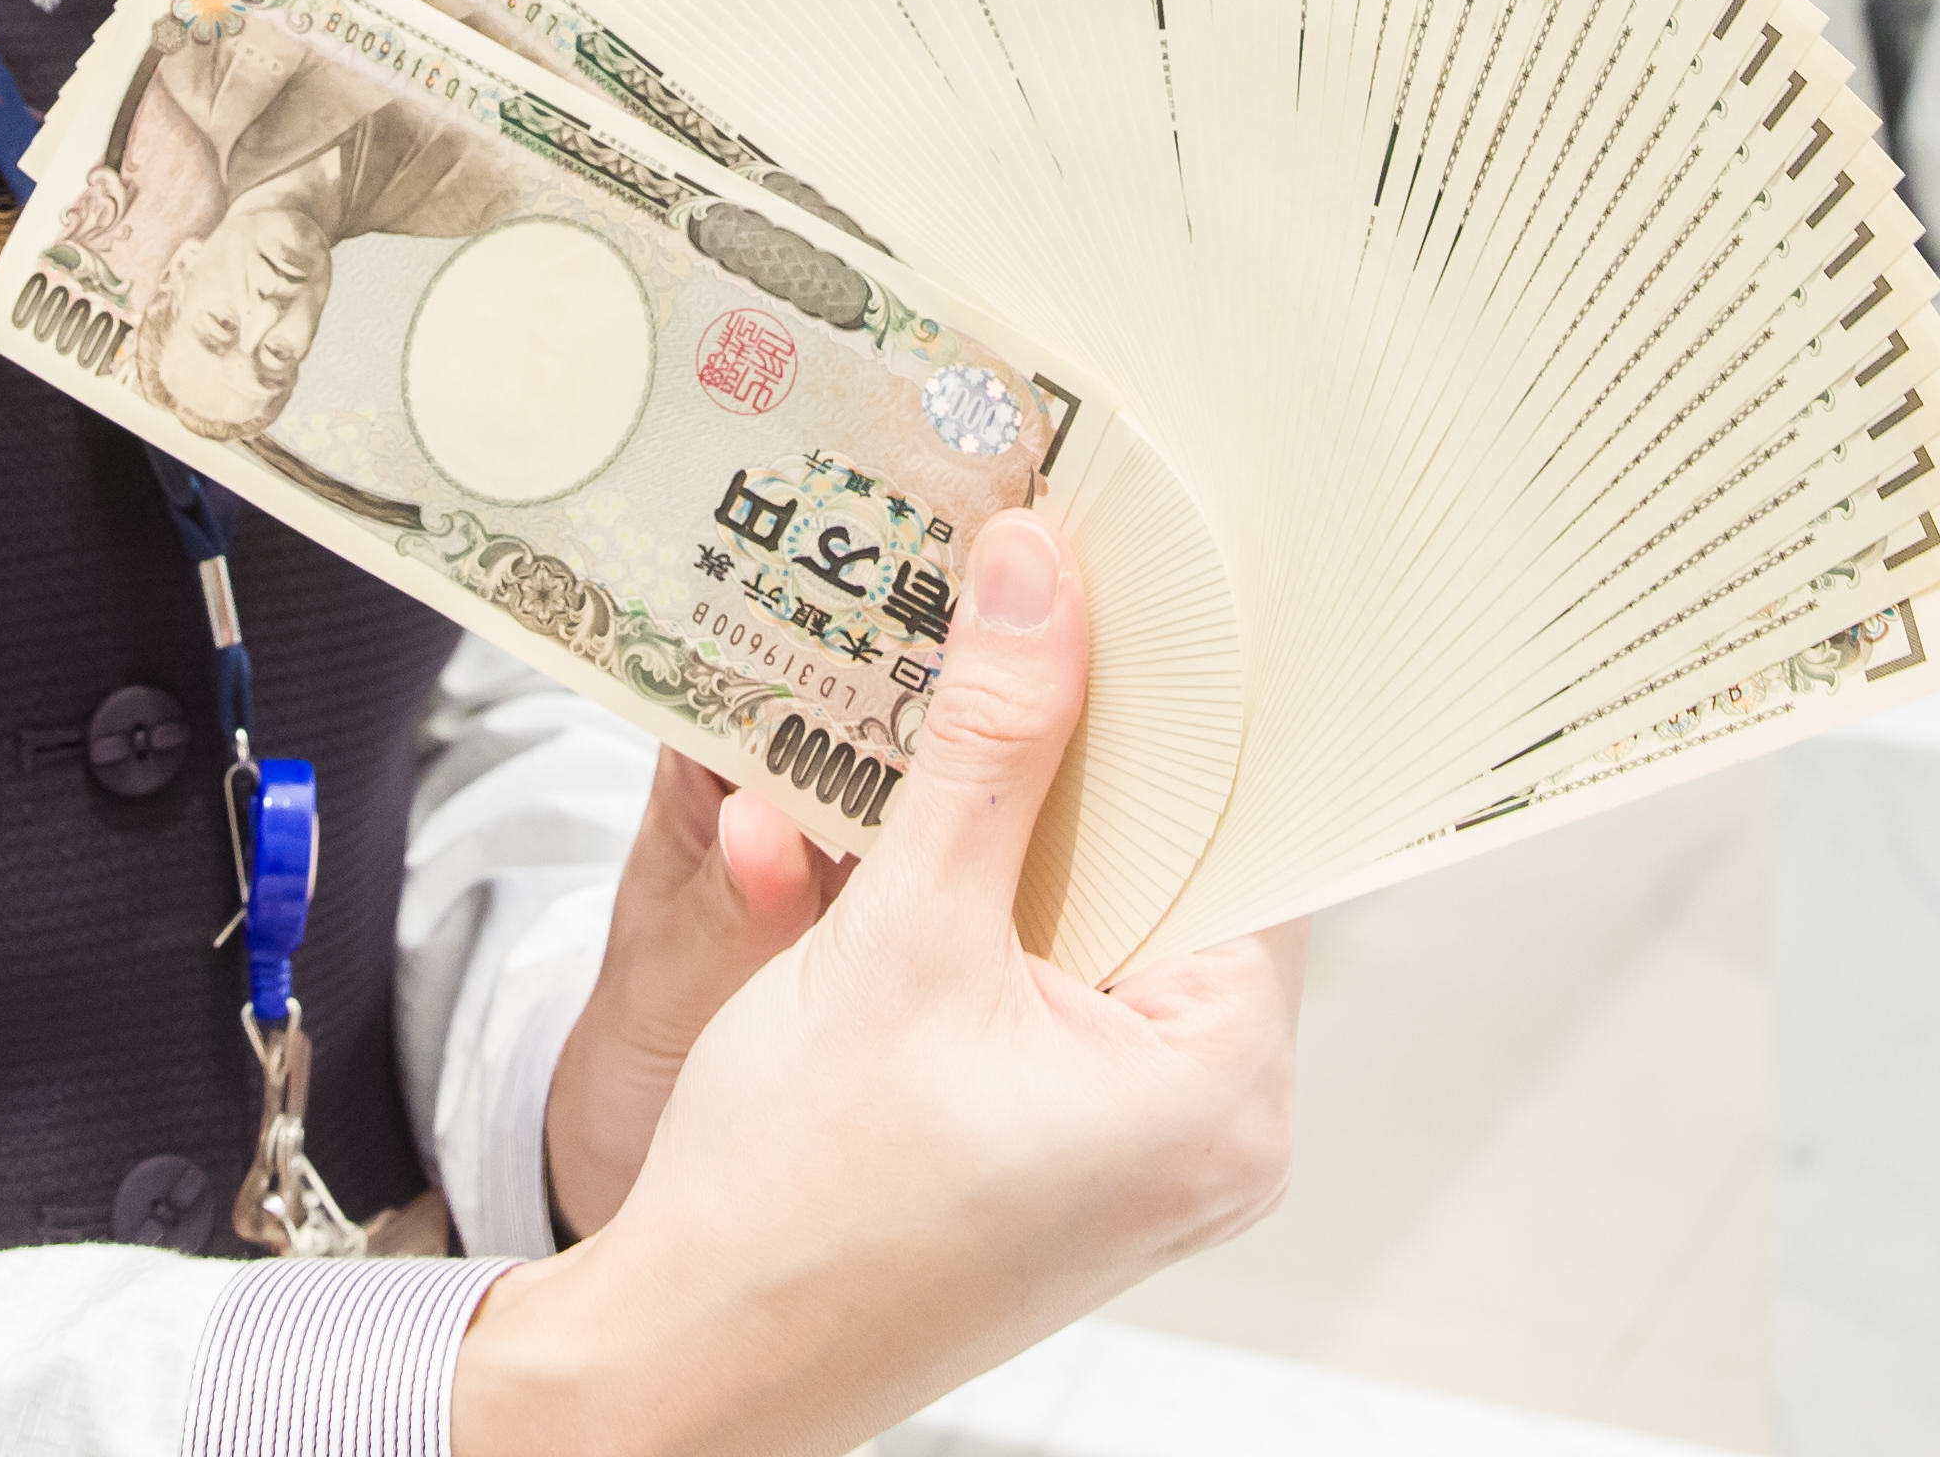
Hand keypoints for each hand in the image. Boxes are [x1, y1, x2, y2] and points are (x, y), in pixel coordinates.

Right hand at [451, 513, 1304, 1456]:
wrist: (688, 1362)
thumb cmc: (790, 1206)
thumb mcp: (900, 933)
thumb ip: (985, 746)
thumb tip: (1038, 579)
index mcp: (1222, 1091)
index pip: (1251, 837)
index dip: (1182, 709)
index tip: (1126, 589)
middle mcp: (1219, 1135)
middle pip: (1186, 875)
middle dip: (1093, 758)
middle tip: (1034, 620)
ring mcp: (1153, 1159)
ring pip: (1119, 924)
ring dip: (1035, 829)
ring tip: (970, 715)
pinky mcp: (1083, 1161)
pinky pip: (1073, 986)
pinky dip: (1010, 911)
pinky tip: (938, 840)